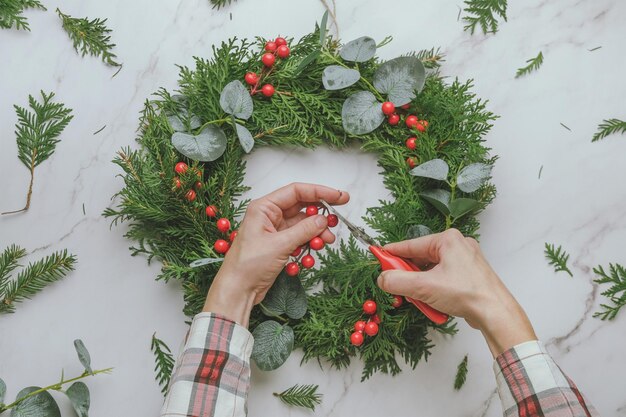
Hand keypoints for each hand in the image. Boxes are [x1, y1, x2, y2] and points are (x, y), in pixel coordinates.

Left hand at [203, 183, 348, 326]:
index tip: (338, 197)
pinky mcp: (279, 245)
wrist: (238, 290)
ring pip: (303, 224)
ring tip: (327, 241)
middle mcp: (269, 216)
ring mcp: (275, 231)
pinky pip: (299, 238)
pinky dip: (309, 243)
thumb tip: (323, 220)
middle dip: (320, 214)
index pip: (296, 191)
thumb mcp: (279, 245)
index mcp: (264, 208)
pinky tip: (313, 251)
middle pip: (302, 207)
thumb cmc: (248, 265)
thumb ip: (304, 230)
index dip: (319, 192)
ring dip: (317, 232)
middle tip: (337, 219)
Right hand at [377, 229, 535, 356]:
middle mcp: (457, 246)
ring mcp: (464, 261)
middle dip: (408, 275)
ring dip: (421, 286)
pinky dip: (433, 290)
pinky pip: (442, 279)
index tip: (378, 256)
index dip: (392, 253)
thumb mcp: (424, 287)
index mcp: (448, 240)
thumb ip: (398, 281)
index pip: (411, 245)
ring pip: (430, 270)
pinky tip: (432, 303)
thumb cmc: (467, 294)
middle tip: (397, 286)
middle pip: (420, 258)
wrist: (495, 313)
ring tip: (419, 299)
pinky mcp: (468, 276)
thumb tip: (383, 278)